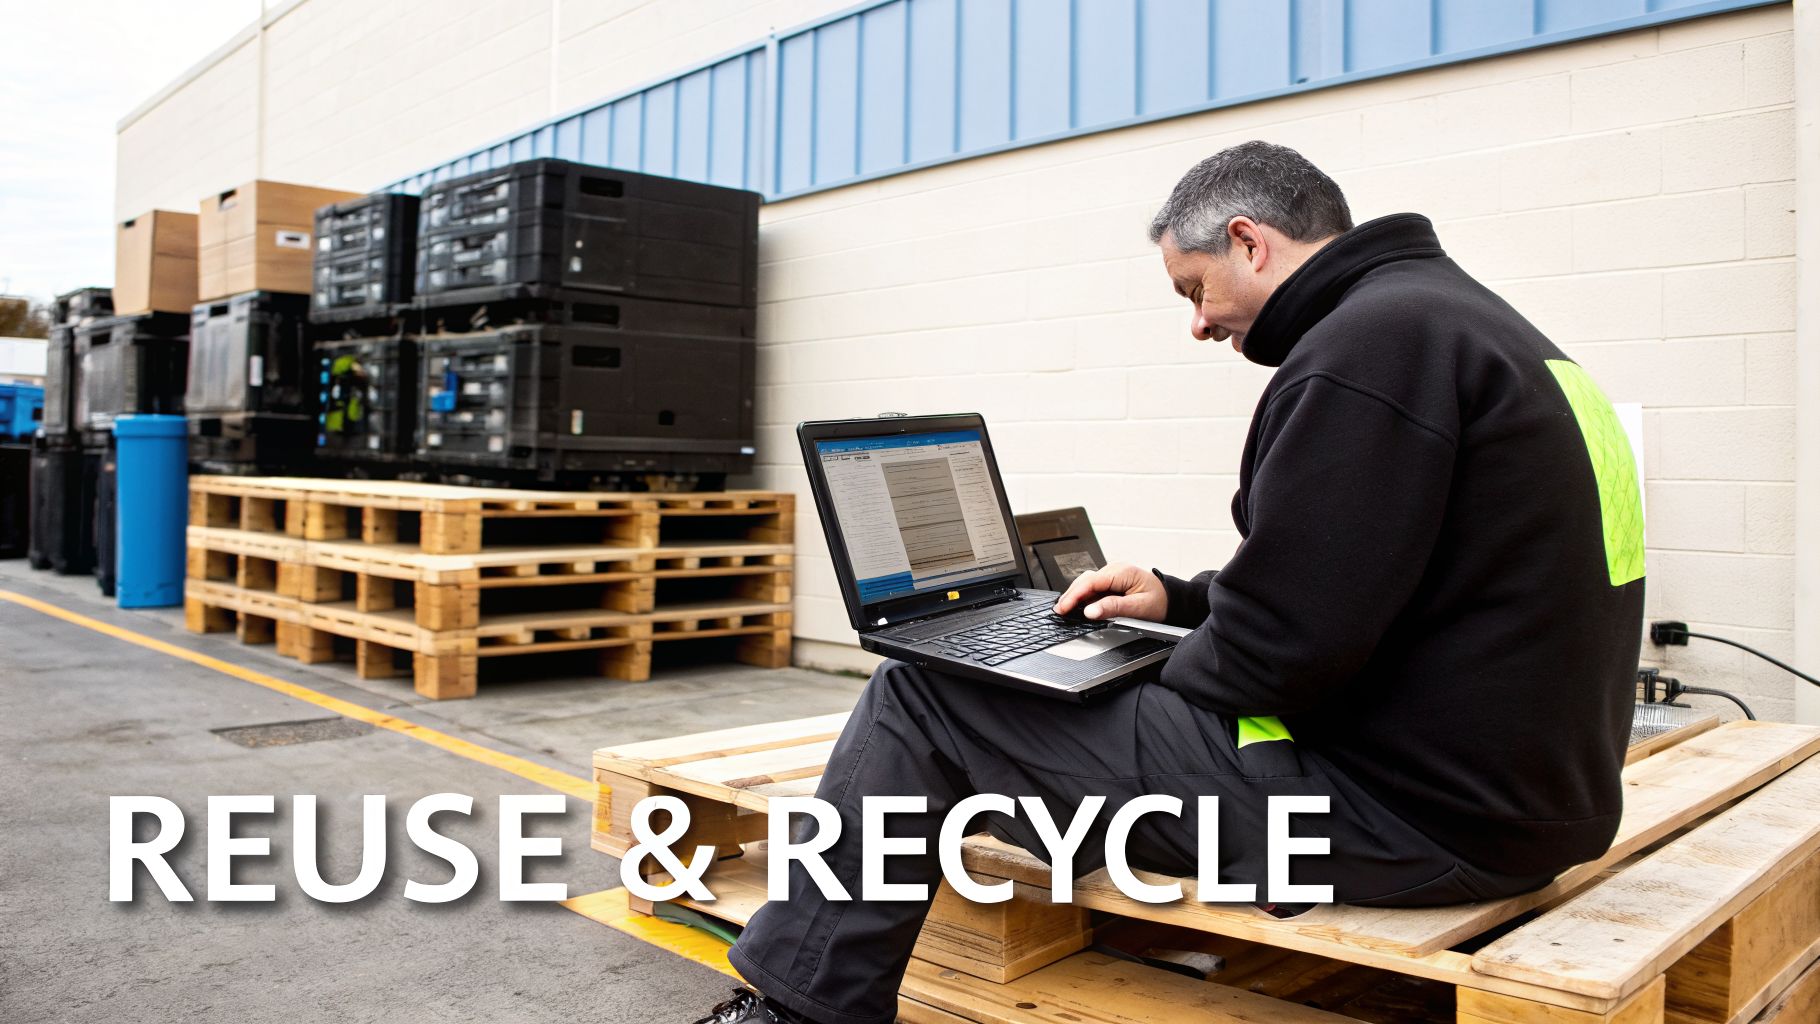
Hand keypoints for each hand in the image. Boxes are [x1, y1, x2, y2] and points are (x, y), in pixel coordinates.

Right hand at [1053, 562, 1167, 622]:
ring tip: (1064, 608)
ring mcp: (1113, 574)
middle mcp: (1115, 569)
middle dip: (1070, 595)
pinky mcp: (1112, 581)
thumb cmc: (1160, 602)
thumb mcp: (1138, 608)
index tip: (1063, 608)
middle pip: (1085, 580)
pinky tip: (1077, 604)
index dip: (1074, 595)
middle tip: (1059, 611)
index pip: (1091, 582)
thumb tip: (1090, 611)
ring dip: (1075, 595)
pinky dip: (1083, 595)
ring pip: (1087, 582)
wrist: (1173, 600)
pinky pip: (1094, 586)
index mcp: (1122, 572)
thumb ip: (1113, 608)